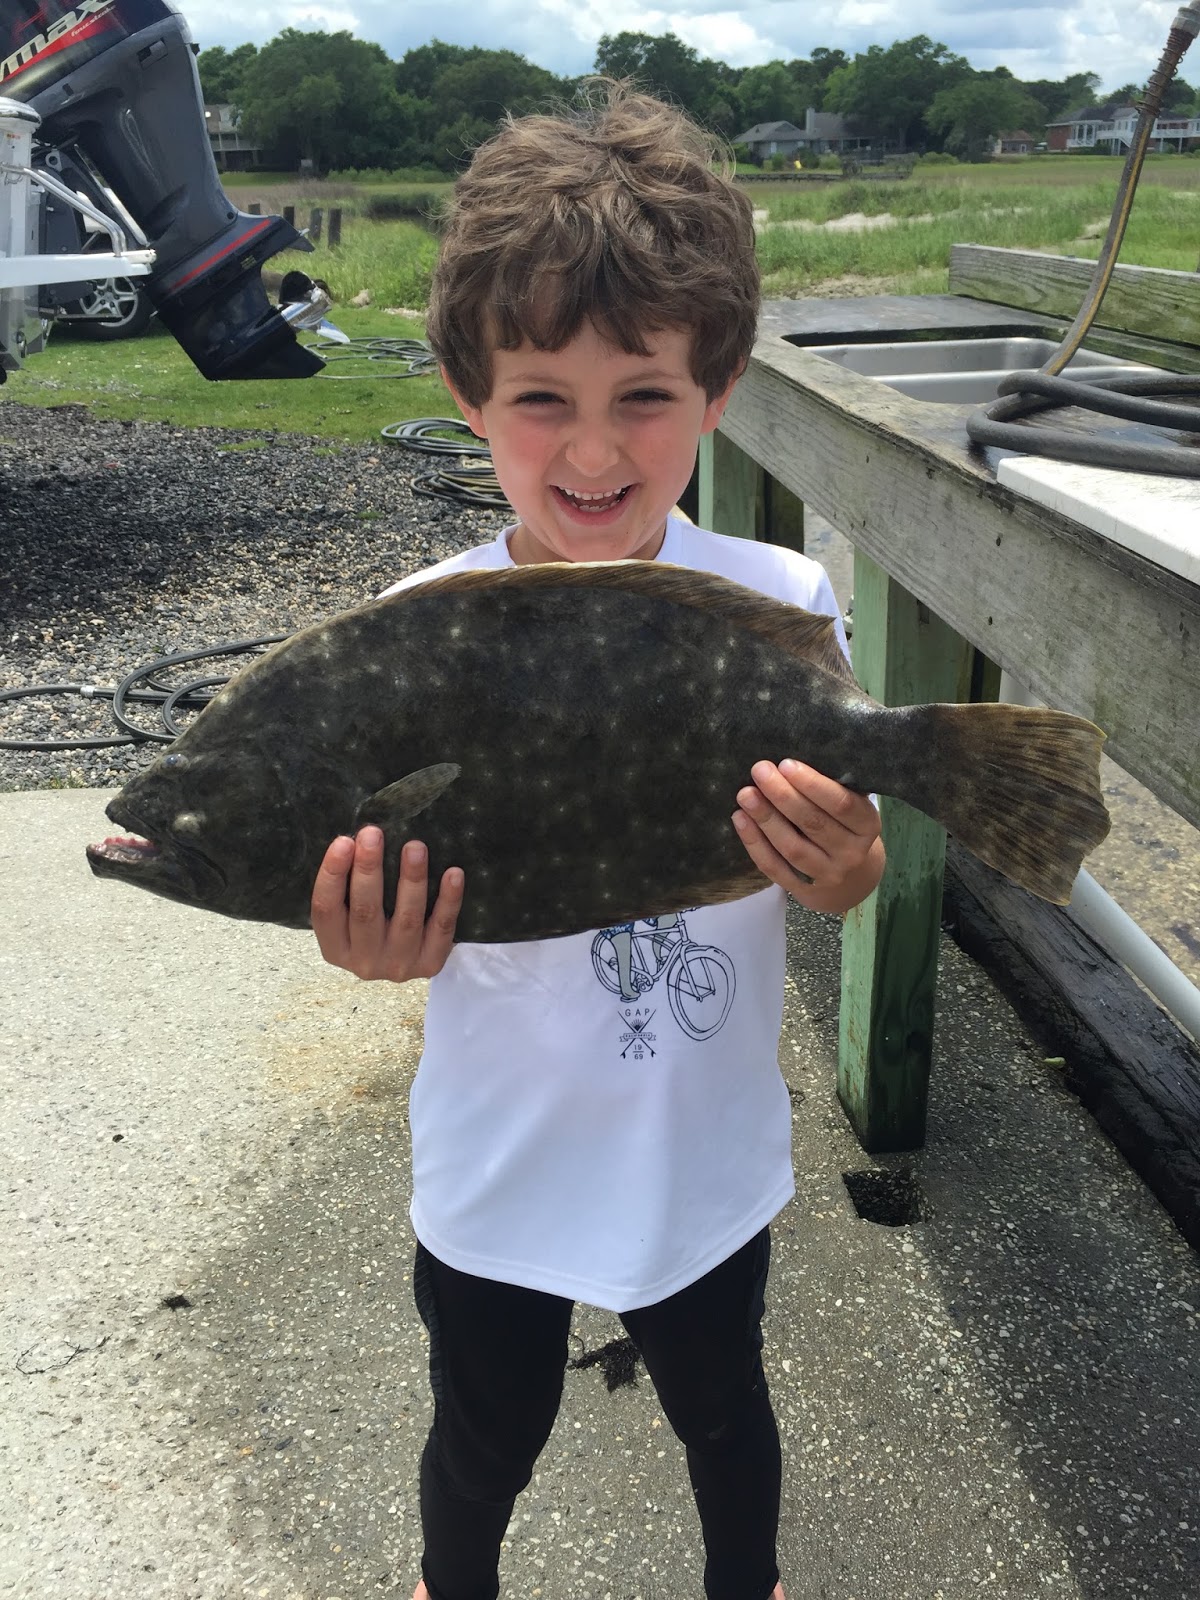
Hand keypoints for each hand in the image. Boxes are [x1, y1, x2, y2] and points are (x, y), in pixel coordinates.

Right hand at [310, 826, 463, 980]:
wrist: (409, 965)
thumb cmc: (375, 928)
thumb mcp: (351, 916)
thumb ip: (350, 887)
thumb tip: (359, 838)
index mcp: (335, 948)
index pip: (325, 910)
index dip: (332, 874)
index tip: (343, 841)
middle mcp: (363, 961)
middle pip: (365, 911)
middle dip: (369, 869)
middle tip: (373, 834)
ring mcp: (398, 965)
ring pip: (406, 918)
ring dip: (412, 879)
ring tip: (415, 847)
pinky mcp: (430, 963)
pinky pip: (442, 928)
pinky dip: (448, 900)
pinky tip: (453, 874)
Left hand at [733, 759, 883, 915]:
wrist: (851, 876)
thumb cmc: (844, 825)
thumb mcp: (852, 805)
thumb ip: (832, 786)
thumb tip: (789, 761)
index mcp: (868, 825)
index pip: (842, 804)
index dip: (813, 784)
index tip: (786, 764)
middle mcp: (851, 853)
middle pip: (814, 824)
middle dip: (783, 795)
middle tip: (760, 770)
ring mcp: (827, 874)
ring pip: (792, 847)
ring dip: (766, 818)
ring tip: (745, 794)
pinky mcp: (803, 888)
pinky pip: (774, 867)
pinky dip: (754, 843)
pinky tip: (740, 819)